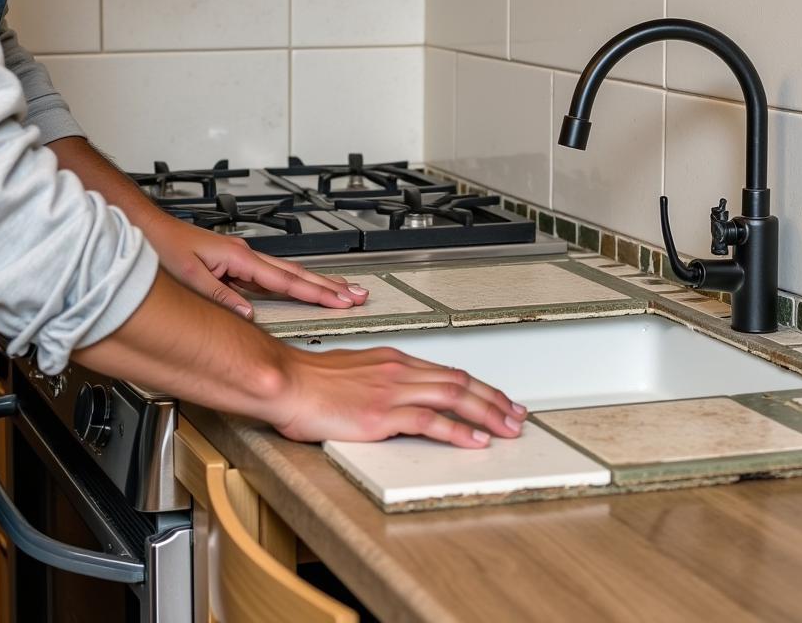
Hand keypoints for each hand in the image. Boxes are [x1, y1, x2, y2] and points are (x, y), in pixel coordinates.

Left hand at [146, 215, 367, 318]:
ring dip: (315, 283)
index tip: (341, 300)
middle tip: (357, 294)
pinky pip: (272, 275)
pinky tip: (301, 288)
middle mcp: (245, 255)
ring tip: (340, 291)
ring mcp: (242, 257)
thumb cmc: (164, 248)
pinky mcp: (234, 262)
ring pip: (288, 272)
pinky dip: (293, 282)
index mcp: (240, 257)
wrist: (148, 230)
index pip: (287, 280)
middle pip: (296, 273)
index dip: (317, 292)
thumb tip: (249, 316)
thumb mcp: (190, 277)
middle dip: (329, 286)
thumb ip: (222, 297)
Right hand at [274, 344, 528, 448]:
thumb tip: (396, 399)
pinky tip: (473, 441)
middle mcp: (397, 370)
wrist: (286, 381)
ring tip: (506, 429)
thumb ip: (379, 383)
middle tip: (516, 415)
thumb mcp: (352, 374)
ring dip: (485, 413)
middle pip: (458, 381)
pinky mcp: (381, 413)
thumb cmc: (309, 381)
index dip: (478, 387)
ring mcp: (391, 390)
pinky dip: (456, 431)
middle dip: (493, 399)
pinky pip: (429, 420)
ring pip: (452, 396)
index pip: (446, 371)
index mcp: (392, 361)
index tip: (498, 399)